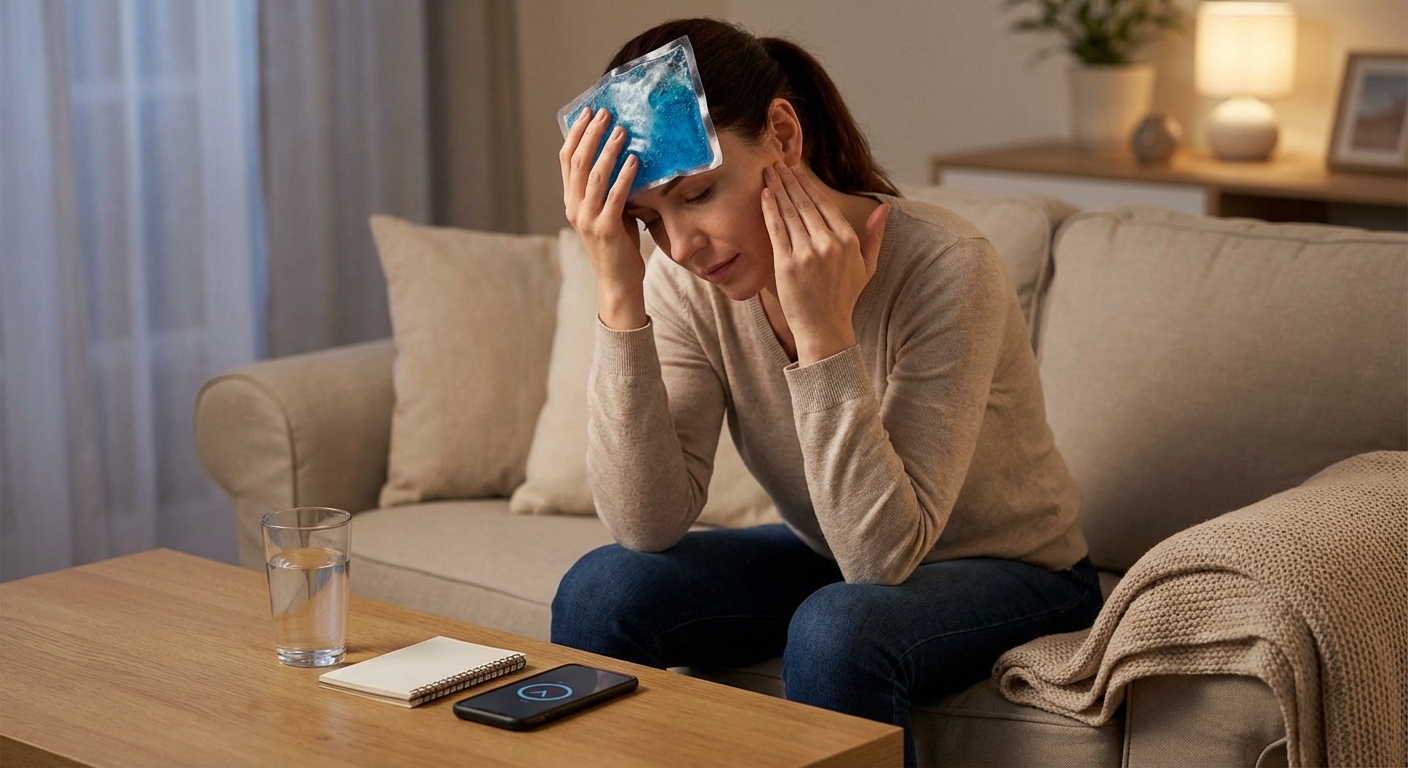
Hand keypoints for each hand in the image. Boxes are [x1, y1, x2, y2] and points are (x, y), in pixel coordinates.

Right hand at [560, 106, 646, 328]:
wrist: (618, 283)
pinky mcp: (605, 230)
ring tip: (621, 130)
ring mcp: (587, 219)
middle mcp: (574, 208)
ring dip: (608, 149)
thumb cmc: (618, 246)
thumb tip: (627, 156)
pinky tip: (634, 160)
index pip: (566, 160)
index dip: (576, 134)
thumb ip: (610, 189)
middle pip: (577, 162)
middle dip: (591, 134)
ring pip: (594, 175)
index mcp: (571, 201)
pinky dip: (624, 176)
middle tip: (605, 113)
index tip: (588, 112)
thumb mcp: (610, 212)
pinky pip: (614, 196)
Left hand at [761, 162, 888, 365]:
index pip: (824, 204)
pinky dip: (769, 209)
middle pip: (804, 203)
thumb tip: (885, 208)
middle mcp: (828, 243)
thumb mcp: (867, 266)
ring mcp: (806, 252)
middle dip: (789, 179)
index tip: (796, 170)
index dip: (808, 184)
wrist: (824, 329)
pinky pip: (776, 229)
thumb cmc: (844, 298)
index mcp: (847, 240)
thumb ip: (874, 235)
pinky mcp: (786, 263)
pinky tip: (764, 194)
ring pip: (789, 212)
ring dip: (777, 188)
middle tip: (775, 162)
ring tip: (767, 172)